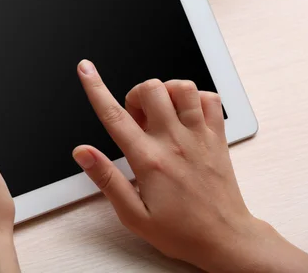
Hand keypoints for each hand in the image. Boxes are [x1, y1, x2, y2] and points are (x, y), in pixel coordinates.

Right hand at [73, 60, 307, 272]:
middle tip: (137, 119)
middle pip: (150, 89)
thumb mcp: (133, 214)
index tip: (86, 69)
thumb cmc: (181, 231)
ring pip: (182, 87)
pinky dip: (195, 99)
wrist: (224, 238)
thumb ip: (106, 179)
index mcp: (149, 160)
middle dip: (136, 95)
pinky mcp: (218, 137)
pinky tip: (185, 115)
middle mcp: (175, 141)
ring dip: (166, 91)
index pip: (115, 116)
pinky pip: (210, 98)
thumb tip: (82, 152)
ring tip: (162, 113)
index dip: (95, 88)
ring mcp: (199, 136)